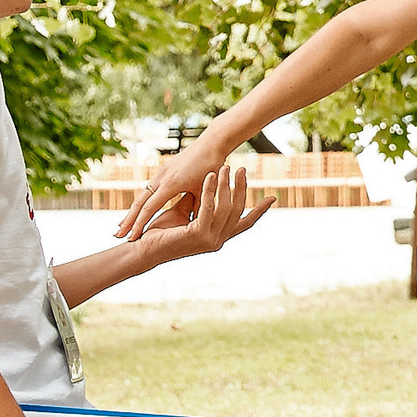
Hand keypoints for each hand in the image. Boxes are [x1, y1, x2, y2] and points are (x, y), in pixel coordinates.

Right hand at [115, 133, 230, 241]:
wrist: (211, 144)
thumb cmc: (211, 167)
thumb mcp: (204, 190)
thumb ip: (196, 208)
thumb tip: (191, 227)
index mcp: (170, 184)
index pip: (149, 208)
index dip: (139, 224)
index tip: (131, 238)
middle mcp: (160, 178)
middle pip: (139, 202)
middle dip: (128, 220)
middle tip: (117, 235)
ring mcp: (161, 174)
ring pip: (142, 195)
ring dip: (133, 211)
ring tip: (124, 225)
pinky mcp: (163, 171)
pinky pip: (149, 189)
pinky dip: (142, 201)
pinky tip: (139, 210)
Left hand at [131, 165, 273, 262]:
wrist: (143, 249)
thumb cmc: (159, 232)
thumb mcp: (182, 213)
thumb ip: (196, 202)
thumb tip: (206, 185)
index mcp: (218, 237)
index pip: (245, 223)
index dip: (260, 211)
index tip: (273, 198)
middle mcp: (218, 241)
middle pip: (238, 211)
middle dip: (242, 188)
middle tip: (242, 169)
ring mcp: (210, 240)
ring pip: (225, 208)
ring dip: (226, 185)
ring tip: (226, 168)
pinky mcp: (199, 235)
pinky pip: (208, 208)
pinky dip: (210, 191)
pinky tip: (210, 177)